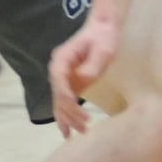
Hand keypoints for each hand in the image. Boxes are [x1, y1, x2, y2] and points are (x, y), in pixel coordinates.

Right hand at [48, 18, 118, 136]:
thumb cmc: (103, 37)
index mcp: (62, 58)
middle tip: (85, 125)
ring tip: (80, 132)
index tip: (73, 102)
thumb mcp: (103, 50)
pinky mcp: (70, 83)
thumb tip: (83, 81)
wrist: (103, 29)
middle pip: (59, 94)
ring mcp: (62, 78)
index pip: (59, 78)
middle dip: (70, 111)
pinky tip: (67, 131)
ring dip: (68, 118)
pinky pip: (65, 103)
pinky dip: (66, 116)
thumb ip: (92, 66)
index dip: (64, 91)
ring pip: (60, 102)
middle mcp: (58, 69)